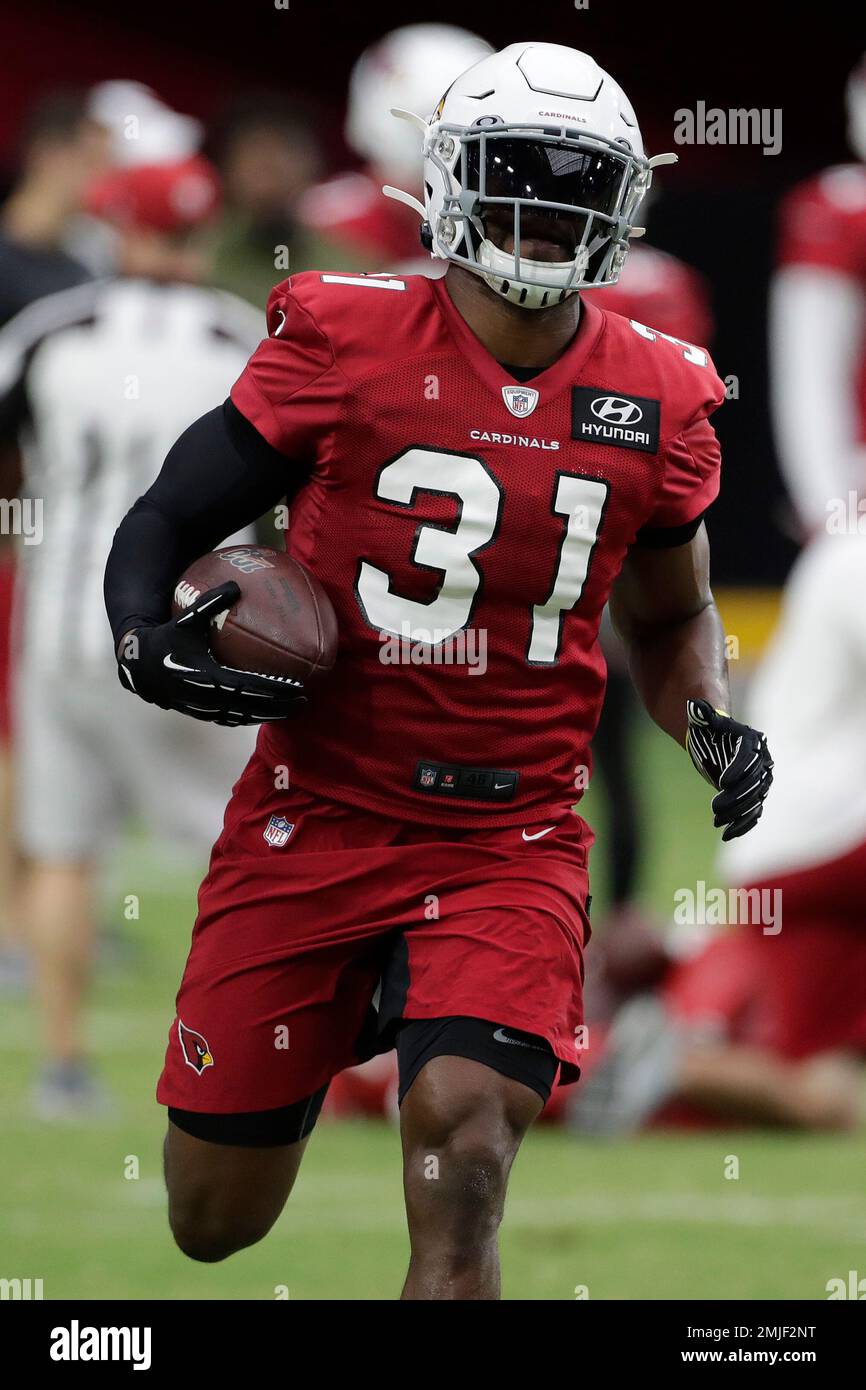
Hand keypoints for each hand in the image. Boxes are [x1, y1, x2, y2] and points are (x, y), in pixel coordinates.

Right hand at [116, 582, 305, 725]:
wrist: (138, 666)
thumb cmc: (166, 638)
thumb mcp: (187, 619)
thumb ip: (211, 601)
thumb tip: (235, 583)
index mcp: (209, 675)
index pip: (250, 686)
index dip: (275, 690)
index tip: (299, 688)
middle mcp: (208, 696)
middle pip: (252, 707)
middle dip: (280, 707)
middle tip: (305, 702)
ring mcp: (204, 708)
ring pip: (243, 718)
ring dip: (268, 716)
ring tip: (292, 712)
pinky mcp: (200, 713)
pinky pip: (231, 719)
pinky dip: (250, 717)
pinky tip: (266, 712)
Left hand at [685, 698, 772, 840]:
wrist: (716, 739)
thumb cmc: (709, 728)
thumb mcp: (705, 719)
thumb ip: (702, 714)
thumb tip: (695, 704)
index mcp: (753, 742)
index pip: (749, 758)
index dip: (737, 770)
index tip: (721, 782)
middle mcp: (762, 762)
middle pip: (753, 783)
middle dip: (735, 797)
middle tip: (715, 808)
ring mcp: (760, 781)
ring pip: (754, 801)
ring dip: (737, 814)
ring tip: (718, 822)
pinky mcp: (754, 796)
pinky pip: (752, 813)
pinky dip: (742, 825)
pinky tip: (727, 835)